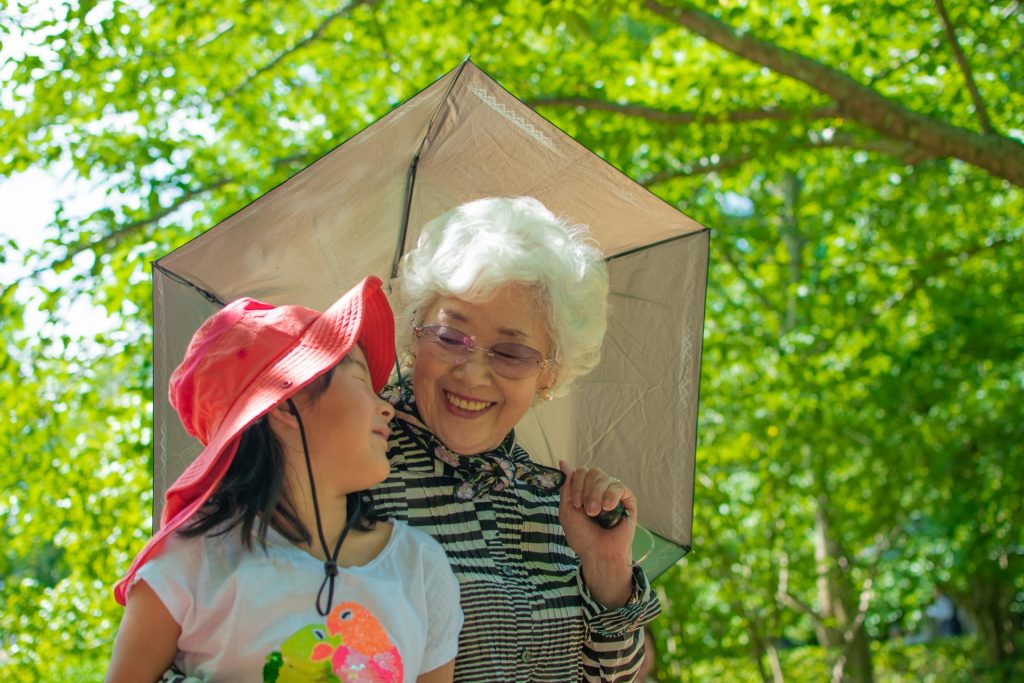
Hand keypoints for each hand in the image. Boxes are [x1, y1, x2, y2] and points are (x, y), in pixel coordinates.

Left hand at [558, 460, 635, 607]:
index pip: (581, 471)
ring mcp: (614, 494)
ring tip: (596, 513)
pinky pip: (619, 487)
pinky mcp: (628, 500)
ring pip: (604, 478)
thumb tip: (563, 462)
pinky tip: (608, 508)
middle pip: (593, 472)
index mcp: (585, 490)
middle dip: (586, 490)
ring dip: (596, 496)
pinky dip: (611, 496)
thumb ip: (567, 486)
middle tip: (586, 511)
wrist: (597, 553)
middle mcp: (600, 489)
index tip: (576, 504)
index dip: (576, 484)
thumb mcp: (567, 510)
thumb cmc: (582, 536)